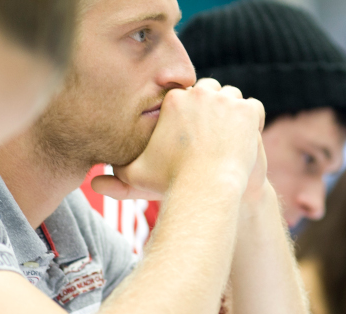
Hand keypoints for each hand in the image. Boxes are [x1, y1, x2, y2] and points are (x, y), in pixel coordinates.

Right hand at [91, 78, 264, 200]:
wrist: (207, 189)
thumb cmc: (170, 183)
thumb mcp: (136, 178)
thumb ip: (114, 177)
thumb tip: (92, 185)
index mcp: (174, 100)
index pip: (184, 96)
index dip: (189, 114)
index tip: (192, 132)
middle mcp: (199, 93)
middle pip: (209, 92)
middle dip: (210, 108)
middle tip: (212, 133)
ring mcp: (227, 100)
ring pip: (232, 98)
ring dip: (231, 113)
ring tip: (228, 136)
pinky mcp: (248, 111)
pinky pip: (253, 109)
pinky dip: (252, 122)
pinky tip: (244, 138)